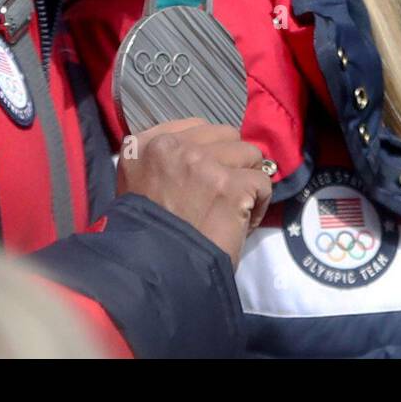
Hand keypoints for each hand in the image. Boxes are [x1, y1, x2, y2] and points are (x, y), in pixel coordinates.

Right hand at [118, 119, 271, 267]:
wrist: (153, 274)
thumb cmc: (144, 239)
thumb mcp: (137, 189)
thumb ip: (163, 164)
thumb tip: (206, 155)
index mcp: (141, 146)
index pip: (195, 127)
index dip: (210, 150)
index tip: (209, 175)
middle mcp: (170, 147)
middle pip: (226, 136)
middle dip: (230, 162)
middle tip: (222, 193)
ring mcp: (202, 163)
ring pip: (249, 154)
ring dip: (247, 180)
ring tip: (234, 208)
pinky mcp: (231, 185)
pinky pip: (263, 182)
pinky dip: (259, 204)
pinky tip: (243, 223)